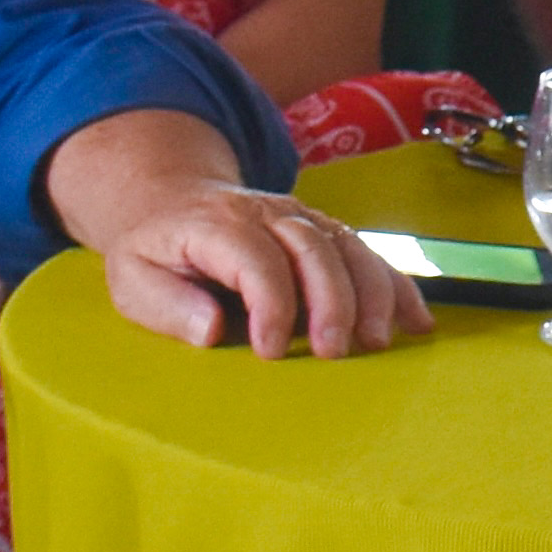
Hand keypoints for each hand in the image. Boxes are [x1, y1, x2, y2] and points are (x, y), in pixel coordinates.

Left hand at [96, 184, 429, 358]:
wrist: (174, 200)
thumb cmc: (157, 251)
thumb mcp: (133, 278)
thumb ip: (167, 305)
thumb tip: (212, 329)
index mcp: (216, 224)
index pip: (254, 257)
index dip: (270, 304)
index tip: (271, 352)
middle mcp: (267, 213)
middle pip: (312, 247)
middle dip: (330, 300)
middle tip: (332, 352)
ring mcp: (302, 218)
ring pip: (349, 246)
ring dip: (371, 293)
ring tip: (377, 341)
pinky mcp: (326, 232)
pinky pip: (370, 253)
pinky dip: (397, 286)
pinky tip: (418, 321)